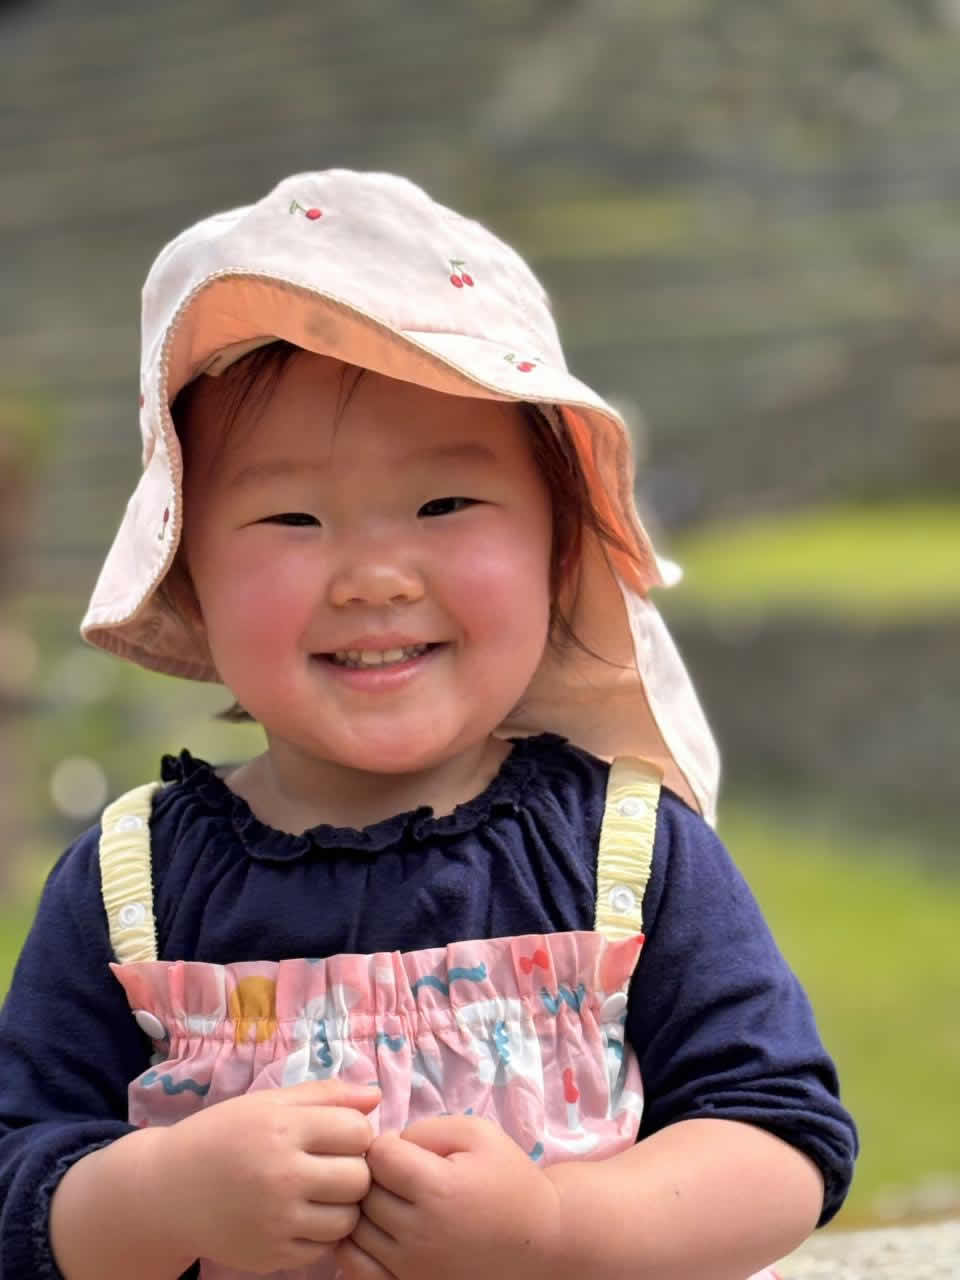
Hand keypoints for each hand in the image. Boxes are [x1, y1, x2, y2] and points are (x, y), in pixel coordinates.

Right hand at [145, 1078, 379, 1274]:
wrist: (168, 1192)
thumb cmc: (223, 1137)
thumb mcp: (268, 1103)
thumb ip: (324, 1095)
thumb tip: (375, 1096)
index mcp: (283, 1130)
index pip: (358, 1131)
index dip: (354, 1131)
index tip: (336, 1134)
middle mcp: (281, 1177)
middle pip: (360, 1178)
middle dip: (354, 1169)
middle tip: (332, 1165)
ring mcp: (277, 1222)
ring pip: (348, 1219)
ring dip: (343, 1205)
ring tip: (320, 1192)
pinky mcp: (272, 1256)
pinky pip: (324, 1249)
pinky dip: (320, 1234)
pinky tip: (301, 1215)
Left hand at [337, 1115, 562, 1279]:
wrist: (540, 1241)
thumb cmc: (509, 1180)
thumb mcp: (478, 1133)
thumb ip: (427, 1128)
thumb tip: (388, 1143)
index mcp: (438, 1189)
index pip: (377, 1155)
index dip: (386, 1145)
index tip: (404, 1151)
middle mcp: (419, 1234)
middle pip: (363, 1191)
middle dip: (374, 1176)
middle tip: (398, 1175)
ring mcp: (411, 1270)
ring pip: (355, 1228)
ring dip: (365, 1209)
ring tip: (392, 1201)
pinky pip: (357, 1269)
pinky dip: (357, 1246)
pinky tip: (380, 1231)